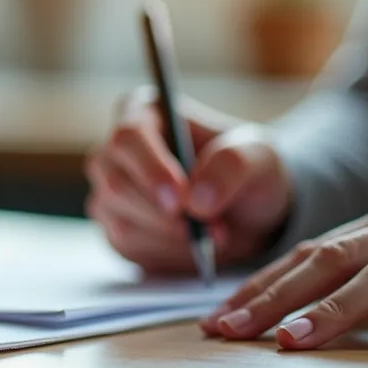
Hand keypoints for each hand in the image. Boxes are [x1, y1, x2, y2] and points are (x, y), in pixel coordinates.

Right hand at [85, 86, 291, 274]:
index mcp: (143, 113)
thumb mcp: (257, 156)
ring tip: (215, 235)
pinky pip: (128, 249)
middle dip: (168, 216)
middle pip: (117, 185)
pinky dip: (167, 254)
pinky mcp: (114, 229)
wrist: (248, 210)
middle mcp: (116, 152)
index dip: (151, 170)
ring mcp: (110, 193)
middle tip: (216, 230)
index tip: (180, 201)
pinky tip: (194, 244)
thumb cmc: (247, 169)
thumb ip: (231, 166)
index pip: (129, 138)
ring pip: (123, 223)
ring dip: (174, 238)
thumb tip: (197, 200)